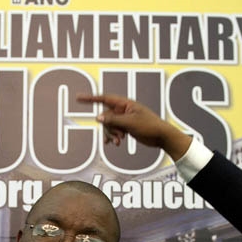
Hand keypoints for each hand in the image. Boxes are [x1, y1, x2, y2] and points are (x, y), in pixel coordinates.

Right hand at [76, 94, 192, 159]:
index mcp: (125, 104)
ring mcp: (125, 118)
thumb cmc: (150, 126)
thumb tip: (98, 117)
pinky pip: (115, 130)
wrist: (162, 137)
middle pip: (106, 117)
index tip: (78, 97)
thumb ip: (113, 120)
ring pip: (109, 125)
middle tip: (118, 136)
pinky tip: (115, 144)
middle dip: (109, 128)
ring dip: (112, 134)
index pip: (104, 99)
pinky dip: (114, 137)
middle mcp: (123, 109)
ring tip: (119, 142)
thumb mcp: (130, 123)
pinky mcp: (127, 127)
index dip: (90, 98)